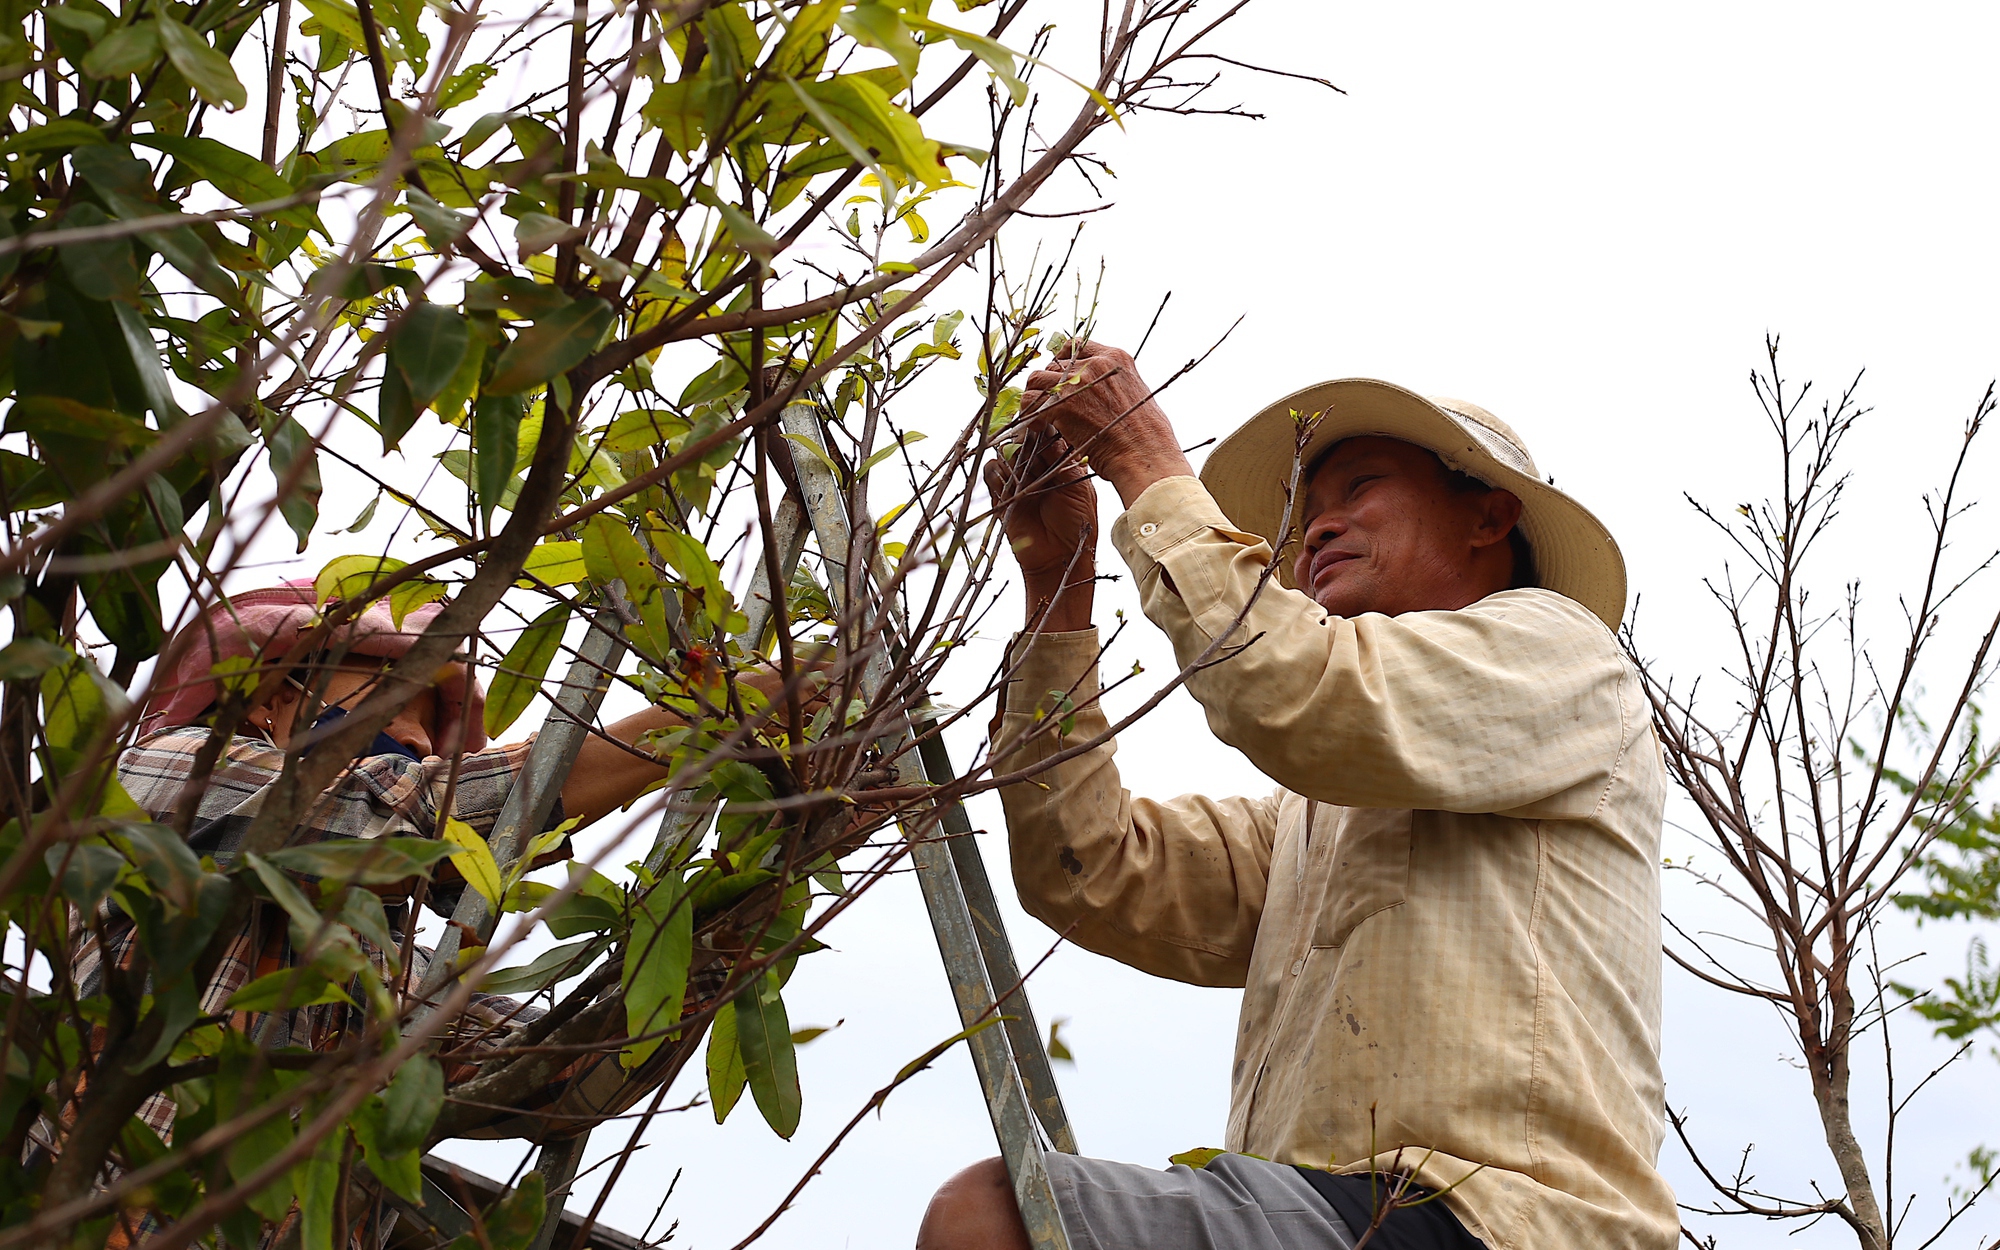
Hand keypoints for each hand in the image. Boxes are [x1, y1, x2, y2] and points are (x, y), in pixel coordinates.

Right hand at [985, 427, 1096, 630]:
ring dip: (1009, 455)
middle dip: (1022, 437)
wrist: (1061, 557)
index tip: (1039, 418)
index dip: (1041, 426)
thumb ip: (1061, 459)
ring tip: (1018, 464)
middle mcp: (1036, 469)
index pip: (1045, 436)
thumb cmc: (1077, 522)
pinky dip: (996, 472)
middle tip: (1026, 439)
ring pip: (1004, 454)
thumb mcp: (1076, 486)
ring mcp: (1017, 481)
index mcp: (1058, 463)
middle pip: (1022, 441)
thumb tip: (1048, 431)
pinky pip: (991, 474)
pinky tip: (1007, 480)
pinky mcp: (1001, 496)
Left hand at [1021, 340, 1192, 506]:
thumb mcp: (1137, 394)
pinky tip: (1039, 428)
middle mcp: (1096, 364)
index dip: (1063, 362)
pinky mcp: (1063, 404)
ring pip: (1038, 379)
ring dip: (1037, 398)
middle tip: (1050, 406)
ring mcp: (1078, 382)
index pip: (1076, 346)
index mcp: (1116, 357)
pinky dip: (1030, 415)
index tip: (1061, 379)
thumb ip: (1113, 383)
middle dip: (1050, 386)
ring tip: (1042, 417)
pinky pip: (1030, 402)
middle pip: (1054, 364)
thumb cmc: (1147, 437)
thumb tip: (1097, 389)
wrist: (1145, 456)